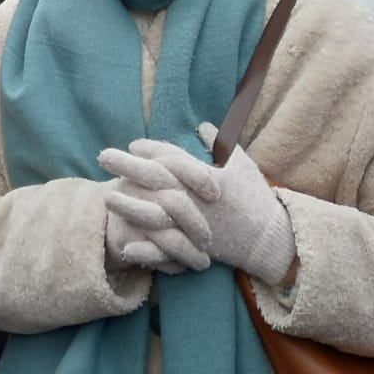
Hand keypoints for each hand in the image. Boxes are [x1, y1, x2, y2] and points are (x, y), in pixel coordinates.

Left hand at [120, 126, 297, 285]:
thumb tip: (202, 124)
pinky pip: (166, 249)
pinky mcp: (195, 248)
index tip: (133, 145)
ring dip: (129, 206)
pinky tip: (125, 245)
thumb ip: (221, 142)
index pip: (171, 157)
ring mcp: (194, 224)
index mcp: (205, 176)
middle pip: (156, 179)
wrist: (271, 240)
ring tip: (105, 197)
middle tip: (102, 156)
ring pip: (156, 214)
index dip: (150, 149)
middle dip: (127, 166)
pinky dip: (146, 249)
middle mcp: (196, 199)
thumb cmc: (256, 197)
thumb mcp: (241, 163)